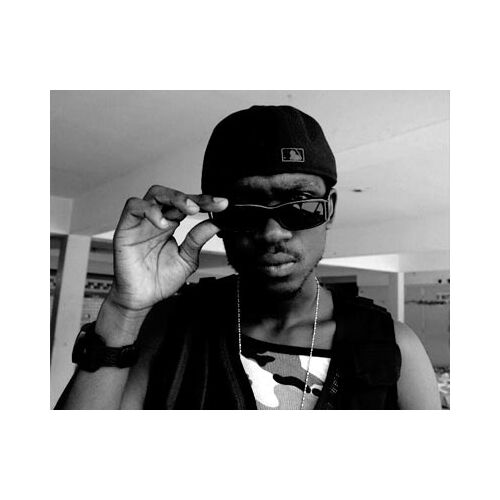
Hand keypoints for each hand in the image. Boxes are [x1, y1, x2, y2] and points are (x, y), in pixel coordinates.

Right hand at [107, 185, 227, 312]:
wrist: (142, 299)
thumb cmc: (160, 280)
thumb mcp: (187, 259)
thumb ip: (198, 239)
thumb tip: (216, 224)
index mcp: (171, 224)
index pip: (188, 205)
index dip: (205, 202)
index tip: (222, 204)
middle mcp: (157, 219)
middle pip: (171, 194)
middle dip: (189, 196)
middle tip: (203, 206)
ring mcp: (141, 222)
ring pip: (154, 194)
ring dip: (173, 197)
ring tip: (188, 210)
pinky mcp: (125, 228)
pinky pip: (134, 208)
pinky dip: (149, 211)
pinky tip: (163, 223)